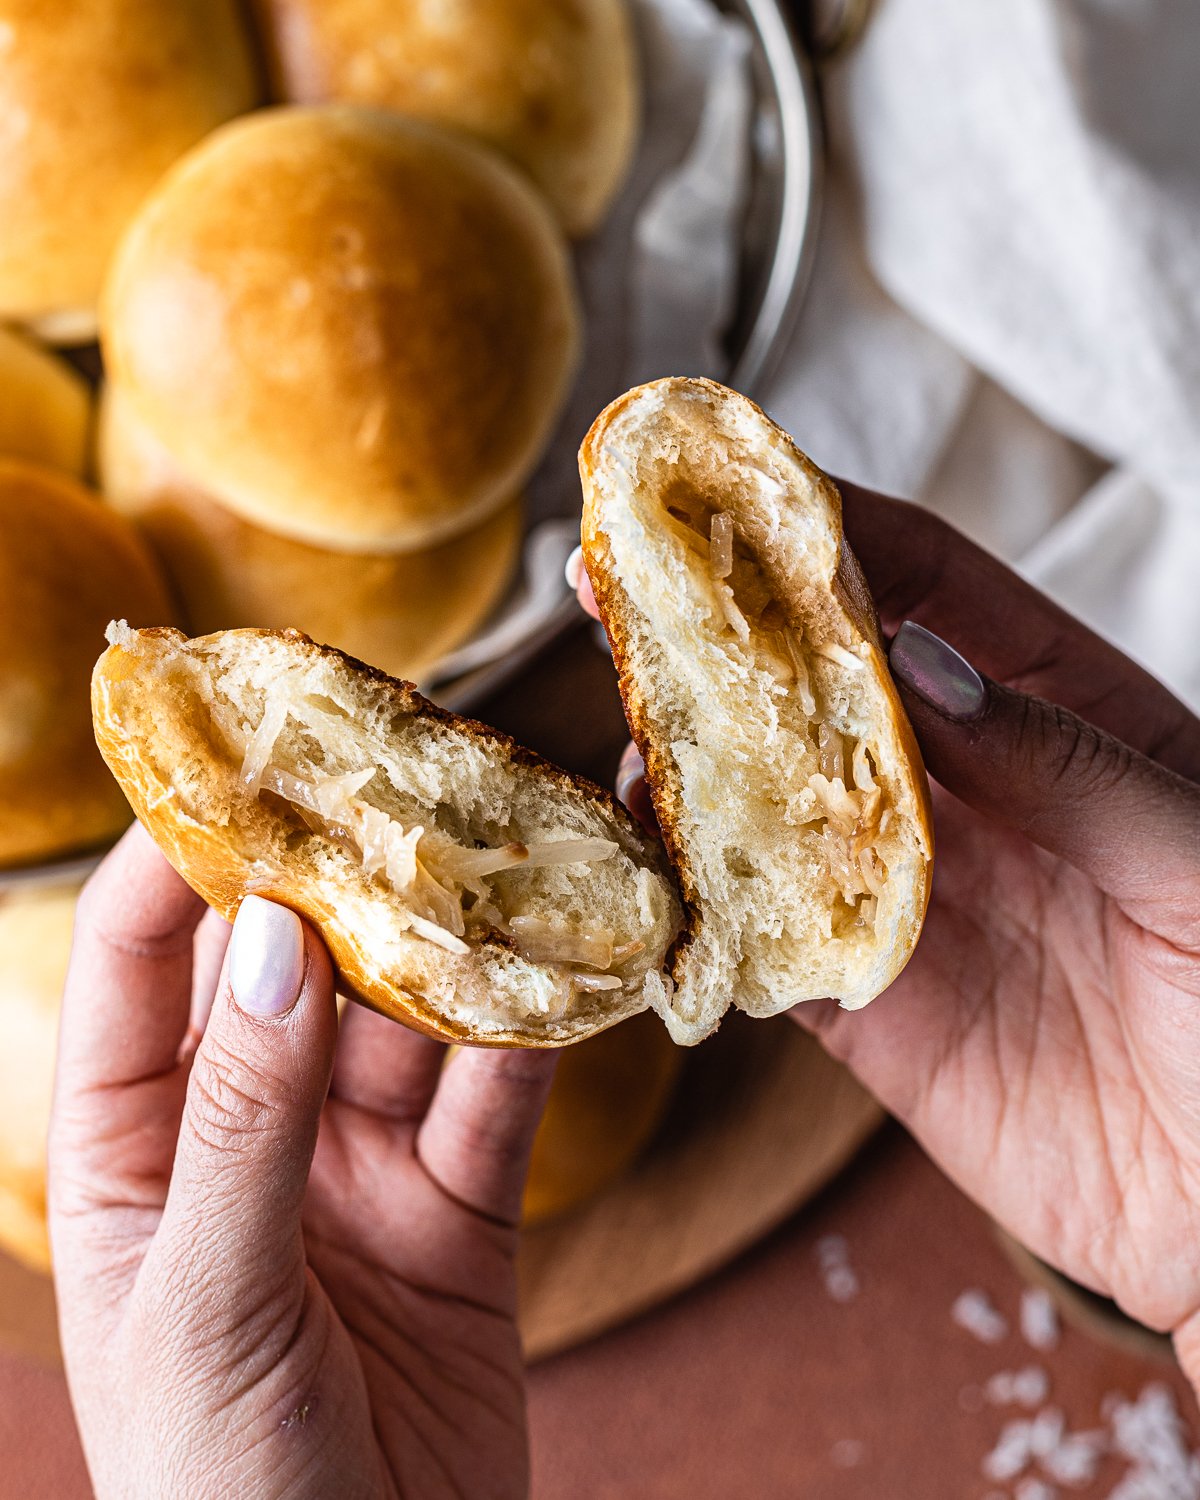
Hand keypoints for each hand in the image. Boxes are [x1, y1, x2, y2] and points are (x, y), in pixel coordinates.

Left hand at [49, 826, 556, 1499]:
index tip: (238, 759)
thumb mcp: (210, 1303)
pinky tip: (572, 968)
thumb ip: (245, 1117)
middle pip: (298, 971)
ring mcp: (360, 1170)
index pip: (144, 968)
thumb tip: (273, 940)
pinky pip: (499, 1099)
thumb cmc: (223, 1499)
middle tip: (402, 768)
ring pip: (411, 1020)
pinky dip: (536, 1034)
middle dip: (346, 876)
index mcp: (137, 1152)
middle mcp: (250, 1137)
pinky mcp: (463, 1212)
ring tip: (507, 846)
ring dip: (457, 942)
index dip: (185, 860)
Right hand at [571, 493, 1199, 1372]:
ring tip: (629, 731)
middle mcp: (964, 788)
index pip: (924, 582)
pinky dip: (697, 905)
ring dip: (691, 764)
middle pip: (820, 683)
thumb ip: (1064, 760)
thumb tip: (920, 667)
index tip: (724, 493)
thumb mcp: (1198, 854)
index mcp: (1055, 711)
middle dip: (718, 630)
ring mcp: (905, 894)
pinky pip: (761, 940)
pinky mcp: (865, 1006)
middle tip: (615, 589)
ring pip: (770, 803)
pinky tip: (650, 866)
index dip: (824, 528)